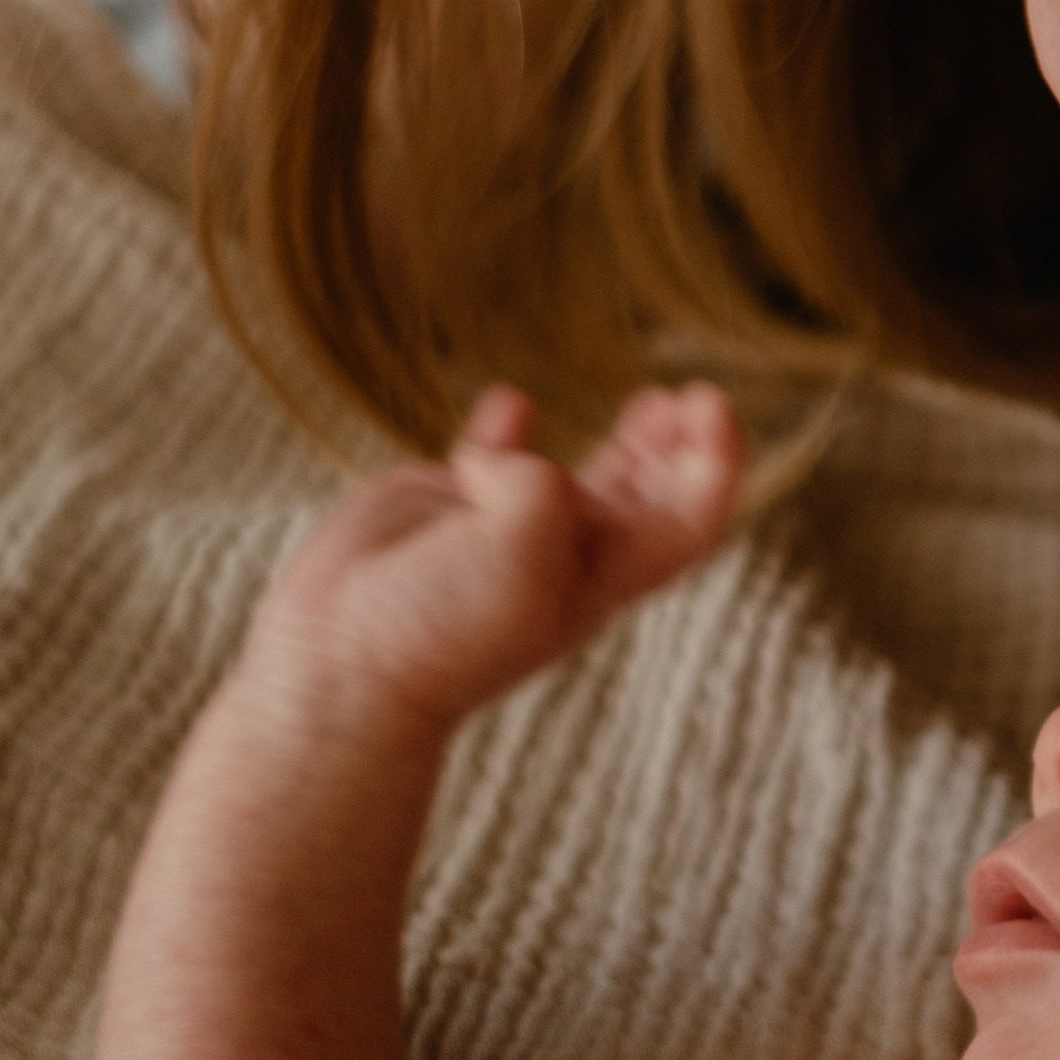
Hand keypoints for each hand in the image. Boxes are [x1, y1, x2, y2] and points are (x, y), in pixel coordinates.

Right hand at [249, 383, 744, 735]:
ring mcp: (506, 527)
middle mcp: (567, 552)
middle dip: (681, 448)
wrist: (344, 661)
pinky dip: (506, 428)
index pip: (690, 517)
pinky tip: (513, 404)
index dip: (715, 460)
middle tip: (688, 398)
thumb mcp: (524, 543)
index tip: (709, 402)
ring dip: (627, 441)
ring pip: (584, 477)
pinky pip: (489, 458)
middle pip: (652, 498)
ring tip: (652, 401)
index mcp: (608, 573)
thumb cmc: (444, 622)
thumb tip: (505, 455)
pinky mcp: (444, 506)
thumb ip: (541, 483)